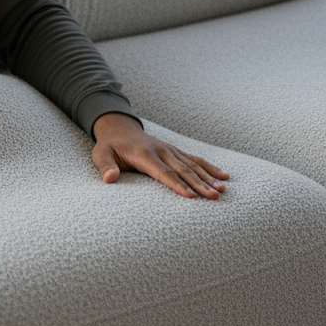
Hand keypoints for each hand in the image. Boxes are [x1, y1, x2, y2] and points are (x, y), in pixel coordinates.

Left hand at [91, 112, 228, 199]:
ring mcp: (170, 150)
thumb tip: (109, 179)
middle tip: (214, 197)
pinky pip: (195, 159)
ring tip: (222, 190)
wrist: (119, 128)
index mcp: (144, 154)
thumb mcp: (100, 154)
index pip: (163, 172)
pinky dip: (209, 167)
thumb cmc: (109, 146)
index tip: (191, 196)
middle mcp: (161, 151)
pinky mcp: (175, 151)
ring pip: (192, 165)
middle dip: (199, 184)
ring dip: (208, 178)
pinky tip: (224, 176)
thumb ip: (105, 166)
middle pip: (183, 170)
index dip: (177, 184)